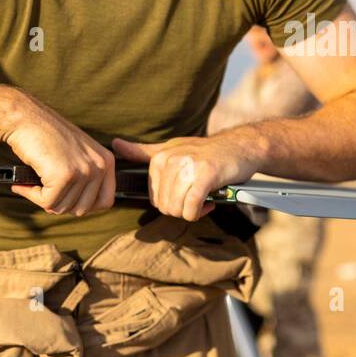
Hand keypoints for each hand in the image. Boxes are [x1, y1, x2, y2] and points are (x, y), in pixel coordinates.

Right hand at [3, 97, 115, 216]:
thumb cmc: (45, 137)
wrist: (24, 118)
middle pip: (83, 209)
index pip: (106, 201)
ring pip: (64, 207)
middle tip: (44, 194)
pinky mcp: (64, 175)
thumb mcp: (76, 155)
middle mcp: (100, 165)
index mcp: (107, 160)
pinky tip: (23, 185)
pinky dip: (32, 196)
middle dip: (61, 205)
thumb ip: (85, 177)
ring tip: (33, 184)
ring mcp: (84, 170)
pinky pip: (48, 202)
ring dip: (44, 200)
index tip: (66, 201)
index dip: (84, 207)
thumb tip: (81, 210)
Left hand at [112, 132, 262, 221]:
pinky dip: (200, 212)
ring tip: (204, 199)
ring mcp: (187, 168)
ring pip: (177, 209)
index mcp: (159, 158)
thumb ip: (143, 151)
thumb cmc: (207, 152)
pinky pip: (191, 208)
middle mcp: (170, 161)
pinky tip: (209, 202)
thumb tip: (115, 144)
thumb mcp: (172, 148)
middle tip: (198, 198)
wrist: (240, 146)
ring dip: (193, 211)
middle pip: (165, 207)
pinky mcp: (204, 176)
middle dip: (182, 208)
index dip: (172, 202)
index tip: (187, 192)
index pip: (154, 199)